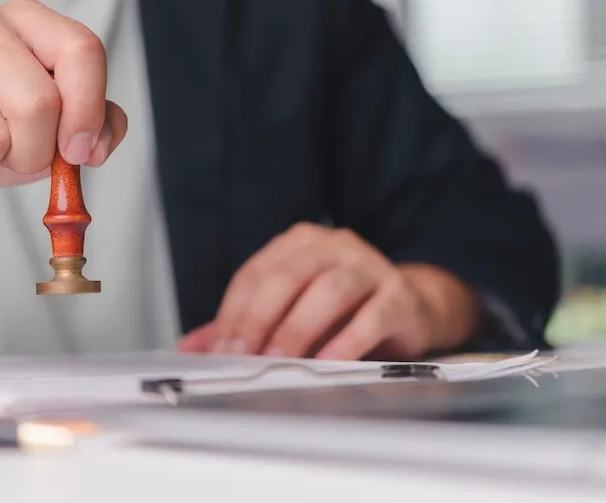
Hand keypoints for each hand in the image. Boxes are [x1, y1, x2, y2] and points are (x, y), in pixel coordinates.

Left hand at [178, 223, 479, 359]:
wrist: (412, 306)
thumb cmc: (346, 307)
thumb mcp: (291, 310)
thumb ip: (244, 324)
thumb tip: (192, 346)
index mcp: (300, 243)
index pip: (257, 272)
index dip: (235, 311)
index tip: (222, 348)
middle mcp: (334, 246)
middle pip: (288, 277)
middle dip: (260, 319)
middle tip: (244, 355)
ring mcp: (369, 266)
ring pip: (328, 291)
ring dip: (299, 328)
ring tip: (281, 359)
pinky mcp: (399, 294)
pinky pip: (371, 315)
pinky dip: (346, 341)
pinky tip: (328, 362)